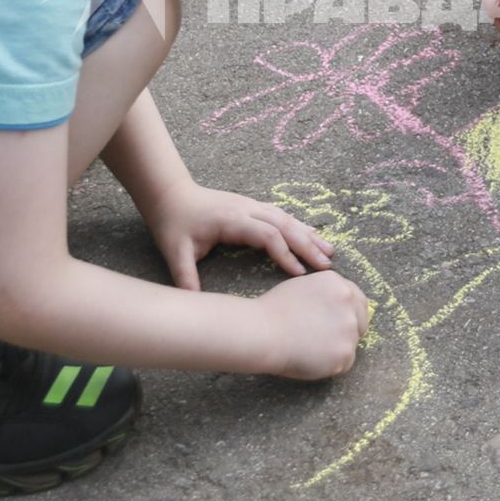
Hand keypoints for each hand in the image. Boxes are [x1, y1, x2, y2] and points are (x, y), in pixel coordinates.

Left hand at [140, 181, 333, 290]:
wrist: (169, 194)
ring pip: (287, 218)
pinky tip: (312, 237)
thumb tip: (195, 306)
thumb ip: (185, 277)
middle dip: (307, 245)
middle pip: (284, 225)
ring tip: (330, 251)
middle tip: (327, 265)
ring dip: (308, 234)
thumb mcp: (175, 252)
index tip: (300, 274)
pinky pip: (281, 216)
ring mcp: (251, 205)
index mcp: (232, 219)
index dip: (285, 254)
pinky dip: (299, 228)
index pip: (267, 235)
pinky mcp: (252, 207)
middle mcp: (247, 208)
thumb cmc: (173, 223)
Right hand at [251, 270, 371, 378]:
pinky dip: (331, 364)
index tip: (340, 323)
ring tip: (310, 348)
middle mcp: (349, 303)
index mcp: (338, 284)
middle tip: (326, 340)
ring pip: (352, 344)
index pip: (358, 300)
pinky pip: (344, 362)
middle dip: (349, 331)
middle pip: (361, 322)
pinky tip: (311, 358)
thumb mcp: (303, 286)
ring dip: (337, 348)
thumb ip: (326, 294)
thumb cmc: (274, 310)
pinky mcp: (345, 353)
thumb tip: (335, 307)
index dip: (350, 313)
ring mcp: (349, 329)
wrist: (264, 332)